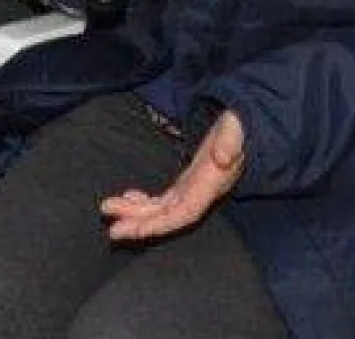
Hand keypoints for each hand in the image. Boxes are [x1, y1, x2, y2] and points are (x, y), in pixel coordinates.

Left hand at [101, 109, 245, 239]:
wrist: (245, 124)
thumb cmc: (239, 125)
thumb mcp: (236, 128)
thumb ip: (230, 140)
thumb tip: (222, 158)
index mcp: (212, 184)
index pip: (185, 212)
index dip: (160, 224)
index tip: (135, 230)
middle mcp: (202, 192)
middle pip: (169, 215)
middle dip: (141, 224)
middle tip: (112, 230)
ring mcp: (194, 188)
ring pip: (163, 208)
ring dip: (136, 212)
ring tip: (109, 208)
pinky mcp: (189, 182)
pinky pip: (165, 199)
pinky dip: (145, 201)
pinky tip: (129, 198)